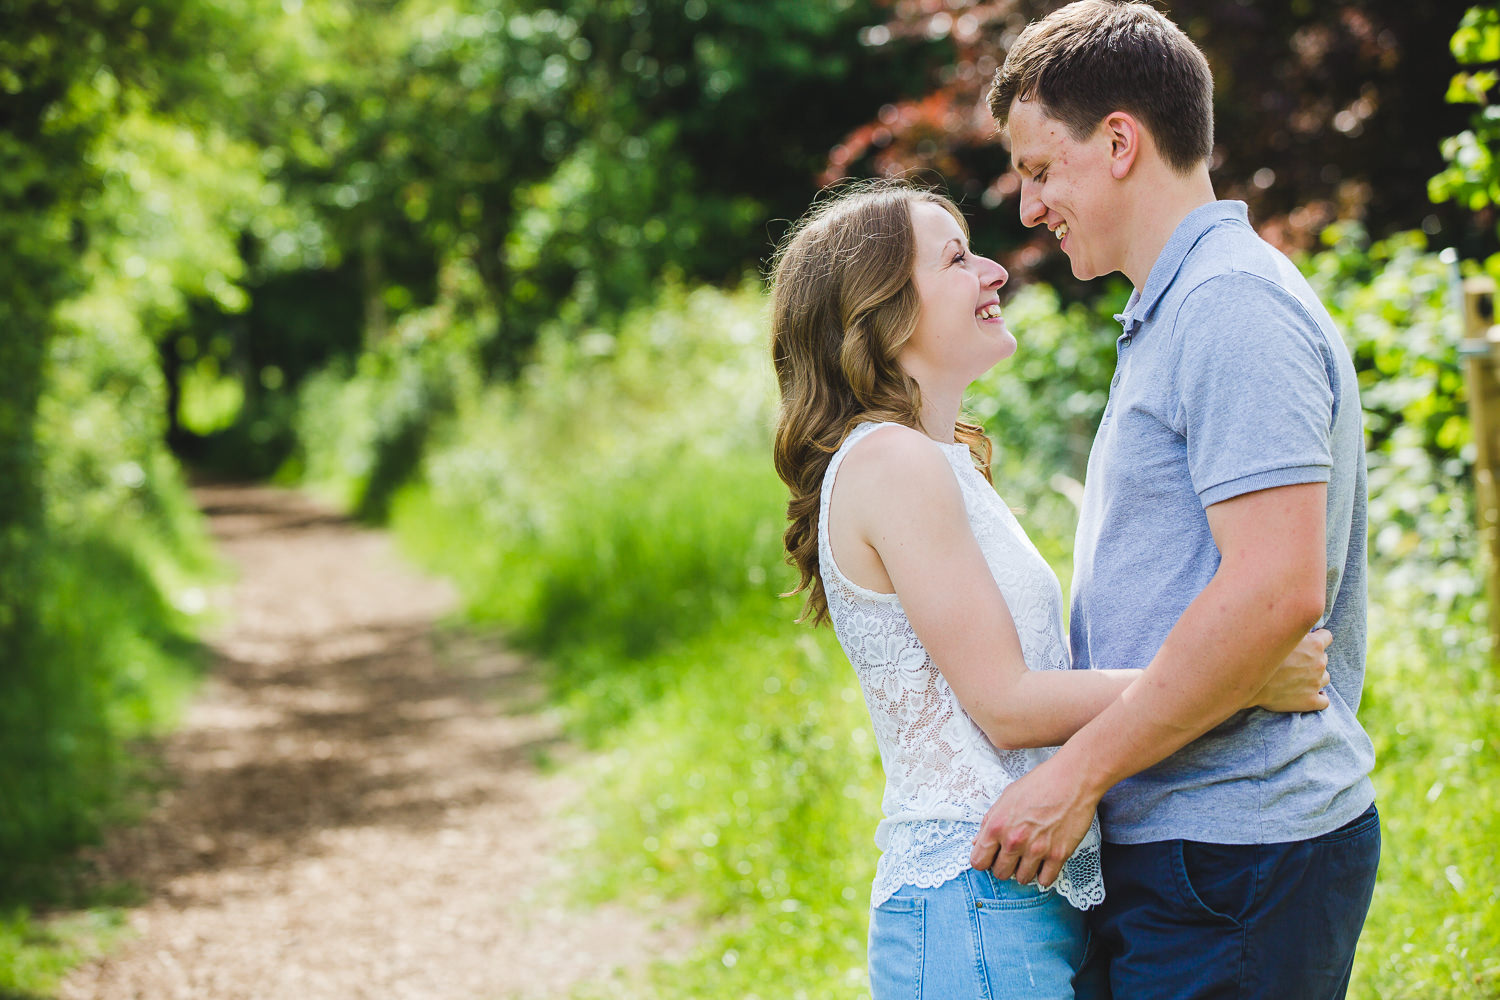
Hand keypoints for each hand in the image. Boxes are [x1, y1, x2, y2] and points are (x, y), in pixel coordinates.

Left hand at [969, 756, 1097, 888]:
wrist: (1072, 779)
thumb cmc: (1039, 784)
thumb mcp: (1006, 797)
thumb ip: (989, 822)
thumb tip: (977, 842)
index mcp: (997, 826)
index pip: (978, 862)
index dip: (984, 861)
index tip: (991, 858)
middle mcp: (1014, 841)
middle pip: (1000, 874)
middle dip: (1004, 866)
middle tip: (1012, 856)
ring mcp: (1036, 850)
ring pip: (1022, 879)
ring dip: (1024, 870)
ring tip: (1029, 857)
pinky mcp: (1058, 855)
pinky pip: (1045, 880)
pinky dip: (1044, 874)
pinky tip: (1044, 863)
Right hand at [1252, 628, 1330, 712]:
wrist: (1244, 680)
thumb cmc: (1256, 652)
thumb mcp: (1275, 630)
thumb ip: (1291, 626)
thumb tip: (1294, 621)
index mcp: (1314, 644)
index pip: (1327, 636)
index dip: (1315, 638)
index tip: (1304, 642)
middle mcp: (1319, 662)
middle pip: (1323, 657)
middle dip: (1311, 659)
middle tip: (1292, 661)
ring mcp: (1315, 683)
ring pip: (1325, 678)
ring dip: (1314, 677)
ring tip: (1296, 678)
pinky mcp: (1310, 701)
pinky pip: (1324, 701)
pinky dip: (1318, 698)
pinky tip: (1306, 694)